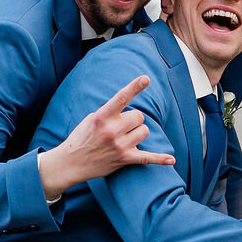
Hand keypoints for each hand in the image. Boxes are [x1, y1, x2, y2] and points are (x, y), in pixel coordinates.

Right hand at [36, 75, 174, 199]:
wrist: (70, 163)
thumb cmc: (81, 138)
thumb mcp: (91, 119)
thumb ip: (110, 112)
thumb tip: (129, 109)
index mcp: (102, 117)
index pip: (121, 98)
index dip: (134, 87)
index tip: (146, 78)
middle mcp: (112, 130)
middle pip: (139, 116)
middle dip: (133, 120)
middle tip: (121, 127)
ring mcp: (119, 145)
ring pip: (144, 131)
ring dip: (138, 133)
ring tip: (124, 138)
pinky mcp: (124, 159)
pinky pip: (148, 157)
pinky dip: (160, 159)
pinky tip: (171, 160)